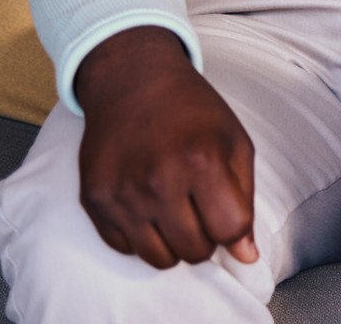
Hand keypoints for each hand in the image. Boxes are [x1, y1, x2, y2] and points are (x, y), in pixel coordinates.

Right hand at [72, 26, 258, 269]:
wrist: (131, 80)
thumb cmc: (193, 111)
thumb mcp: (234, 141)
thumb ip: (245, 200)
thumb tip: (246, 257)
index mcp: (202, 161)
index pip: (228, 230)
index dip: (233, 228)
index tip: (226, 211)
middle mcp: (158, 181)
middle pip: (195, 251)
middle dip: (206, 237)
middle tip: (200, 208)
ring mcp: (122, 194)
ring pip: (159, 260)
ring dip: (174, 243)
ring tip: (176, 209)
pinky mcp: (94, 200)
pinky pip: (125, 249)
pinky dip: (142, 236)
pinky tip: (147, 204)